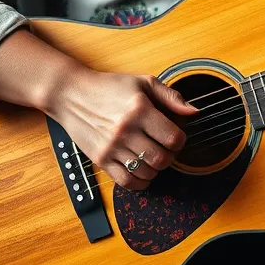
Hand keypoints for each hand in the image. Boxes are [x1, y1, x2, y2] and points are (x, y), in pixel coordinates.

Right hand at [46, 69, 197, 190]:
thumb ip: (171, 96)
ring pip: (146, 172)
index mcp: (139, 110)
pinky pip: (126, 182)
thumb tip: (194, 112)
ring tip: (151, 157)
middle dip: (169, 156)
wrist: (70, 94)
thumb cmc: (109, 87)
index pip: (173, 138)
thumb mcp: (142, 82)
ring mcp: (111, 147)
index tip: (175, 137)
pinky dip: (139, 182)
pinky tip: (141, 171)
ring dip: (155, 168)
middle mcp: (125, 130)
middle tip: (165, 149)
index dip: (180, 141)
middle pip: (162, 159)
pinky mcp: (100, 159)